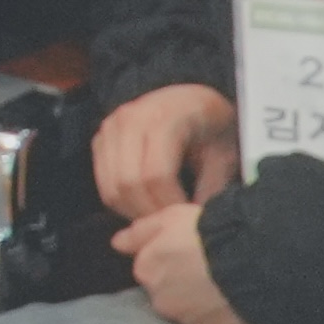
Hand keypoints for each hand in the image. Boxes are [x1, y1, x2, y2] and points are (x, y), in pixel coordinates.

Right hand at [94, 80, 242, 221]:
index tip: (185, 221)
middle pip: (127, 183)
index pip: (155, 175)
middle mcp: (128, 121)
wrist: (189, 97)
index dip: (169, 205)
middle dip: (149, 212)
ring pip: (110, 186)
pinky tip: (143, 205)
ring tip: (157, 219)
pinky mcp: (100, 138)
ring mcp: (109, 128)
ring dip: (132, 211)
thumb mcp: (223, 154)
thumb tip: (196, 226)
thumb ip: (212, 189)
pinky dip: (120, 200)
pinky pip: (102, 181)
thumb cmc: (212, 125)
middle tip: (170, 227)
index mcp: (162, 120)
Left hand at [126, 203, 268, 323]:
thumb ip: (140, 232)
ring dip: (206, 306)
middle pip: (170, 296)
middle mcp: (162, 302)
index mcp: (147, 272)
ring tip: (231, 288)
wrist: (254, 263)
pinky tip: (243, 306)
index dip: (173, 262)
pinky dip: (228, 322)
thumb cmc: (209, 233)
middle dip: (186, 287)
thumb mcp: (170, 218)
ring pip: (195, 316)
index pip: (151, 271)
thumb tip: (116, 244)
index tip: (192, 255)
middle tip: (213, 272)